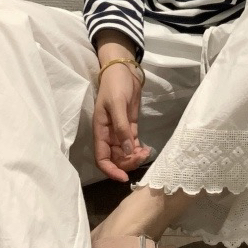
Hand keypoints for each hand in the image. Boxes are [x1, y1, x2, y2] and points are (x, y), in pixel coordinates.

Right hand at [92, 62, 154, 182]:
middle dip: (127, 162)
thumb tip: (128, 151)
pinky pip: (133, 144)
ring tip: (146, 152)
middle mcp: (108, 134)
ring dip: (135, 157)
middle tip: (141, 157)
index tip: (123, 177)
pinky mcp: (130, 126)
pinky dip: (139, 149)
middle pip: (115, 158)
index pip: (101, 158)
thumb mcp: (117, 104)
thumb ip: (122, 128)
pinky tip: (147, 149)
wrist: (123, 69)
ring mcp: (119, 131)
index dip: (110, 170)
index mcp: (100, 130)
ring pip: (125, 153)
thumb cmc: (116, 85)